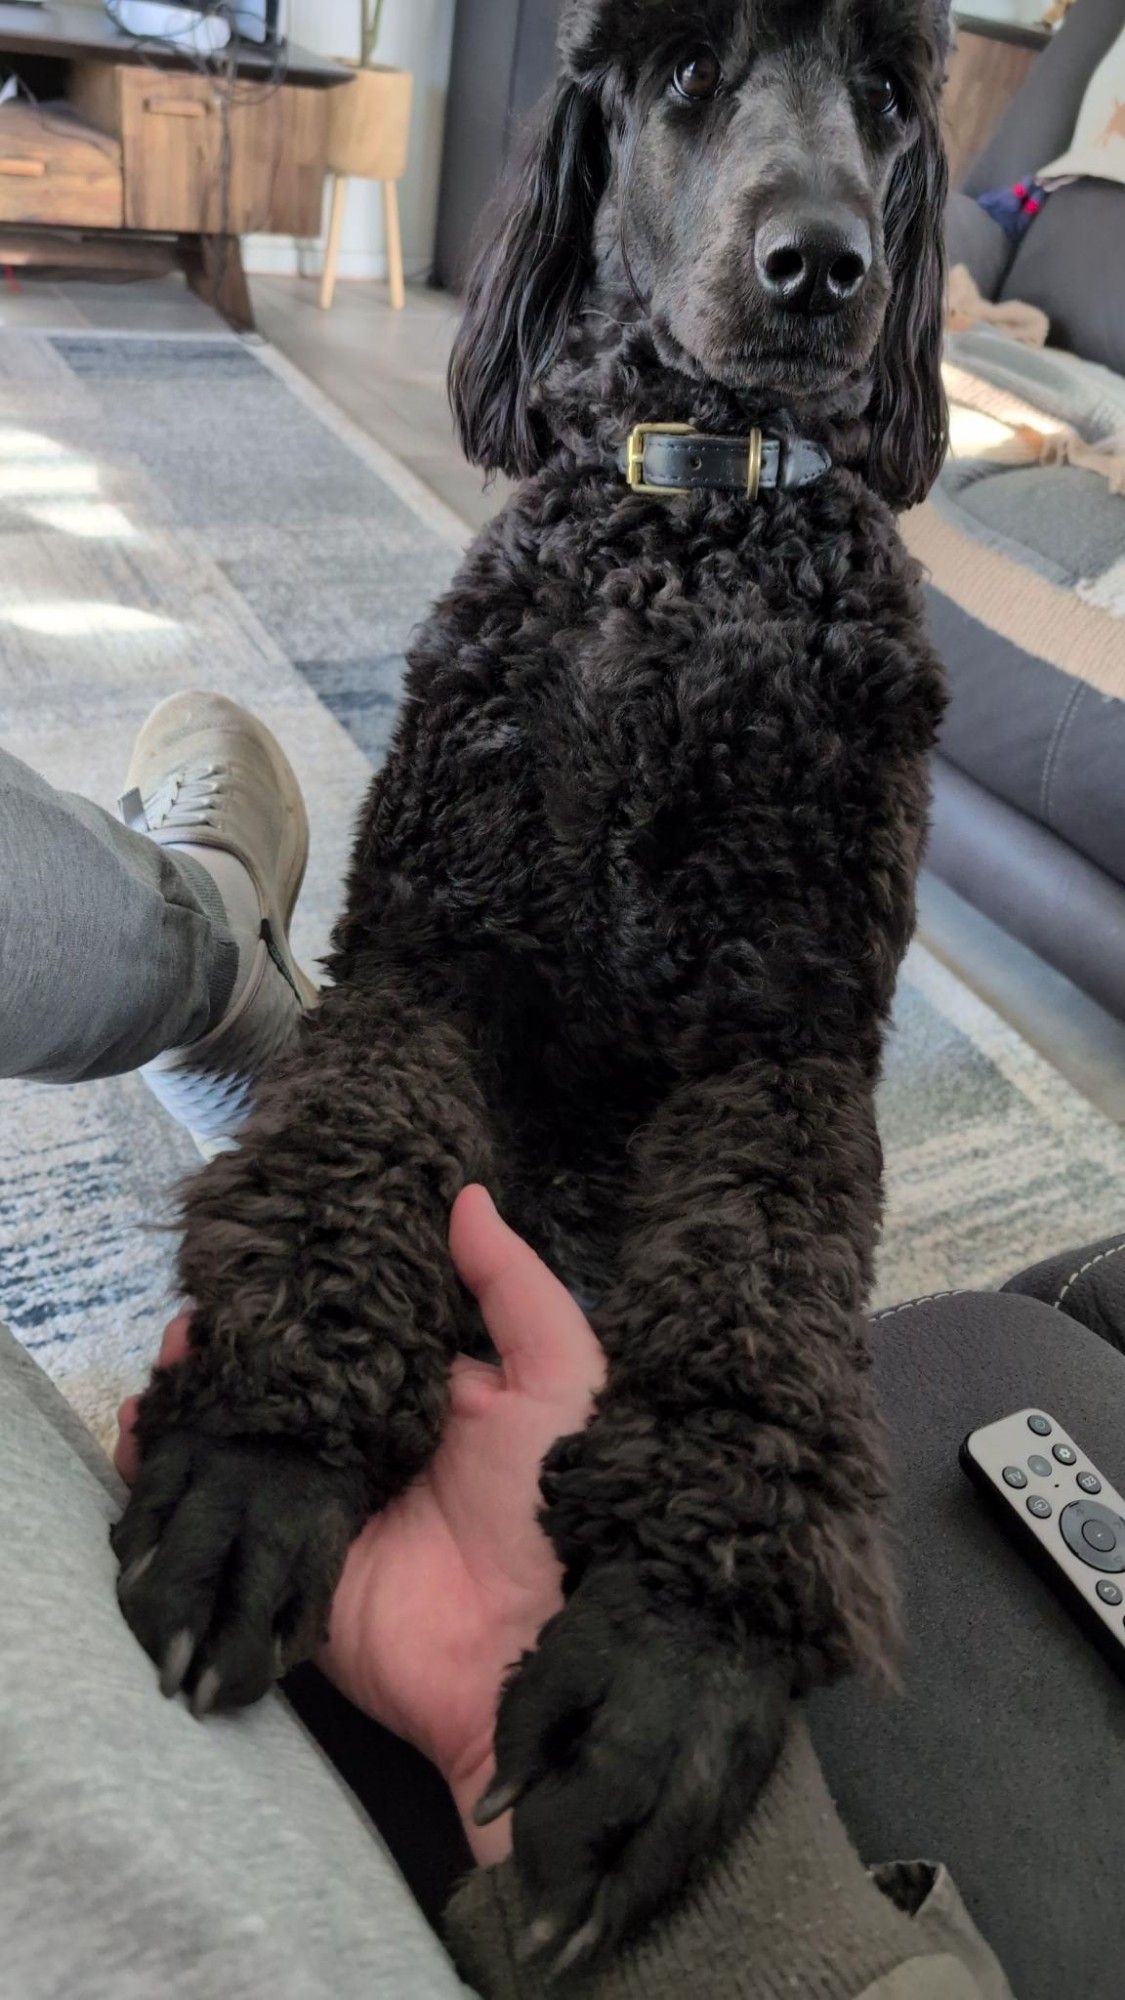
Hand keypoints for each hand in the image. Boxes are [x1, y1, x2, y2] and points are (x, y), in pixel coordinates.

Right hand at [116, 1186, 605, 1863]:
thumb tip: (466, 1195)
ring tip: (166, 1365)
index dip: (301, 1299)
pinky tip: (141, 1437)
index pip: (350, 1333)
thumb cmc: (567, 1499)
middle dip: (232, 1348)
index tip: (251, 1259)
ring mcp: (322, 1509)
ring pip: (240, 1442)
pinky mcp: (286, 1569)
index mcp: (428, 1397)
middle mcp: (369, 1445)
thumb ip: (514, 1287)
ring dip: (194, 1402)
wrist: (544, 1656)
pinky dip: (169, 1480)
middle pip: (283, 1384)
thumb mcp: (562, 1378)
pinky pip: (217, 1520)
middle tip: (193, 1317)